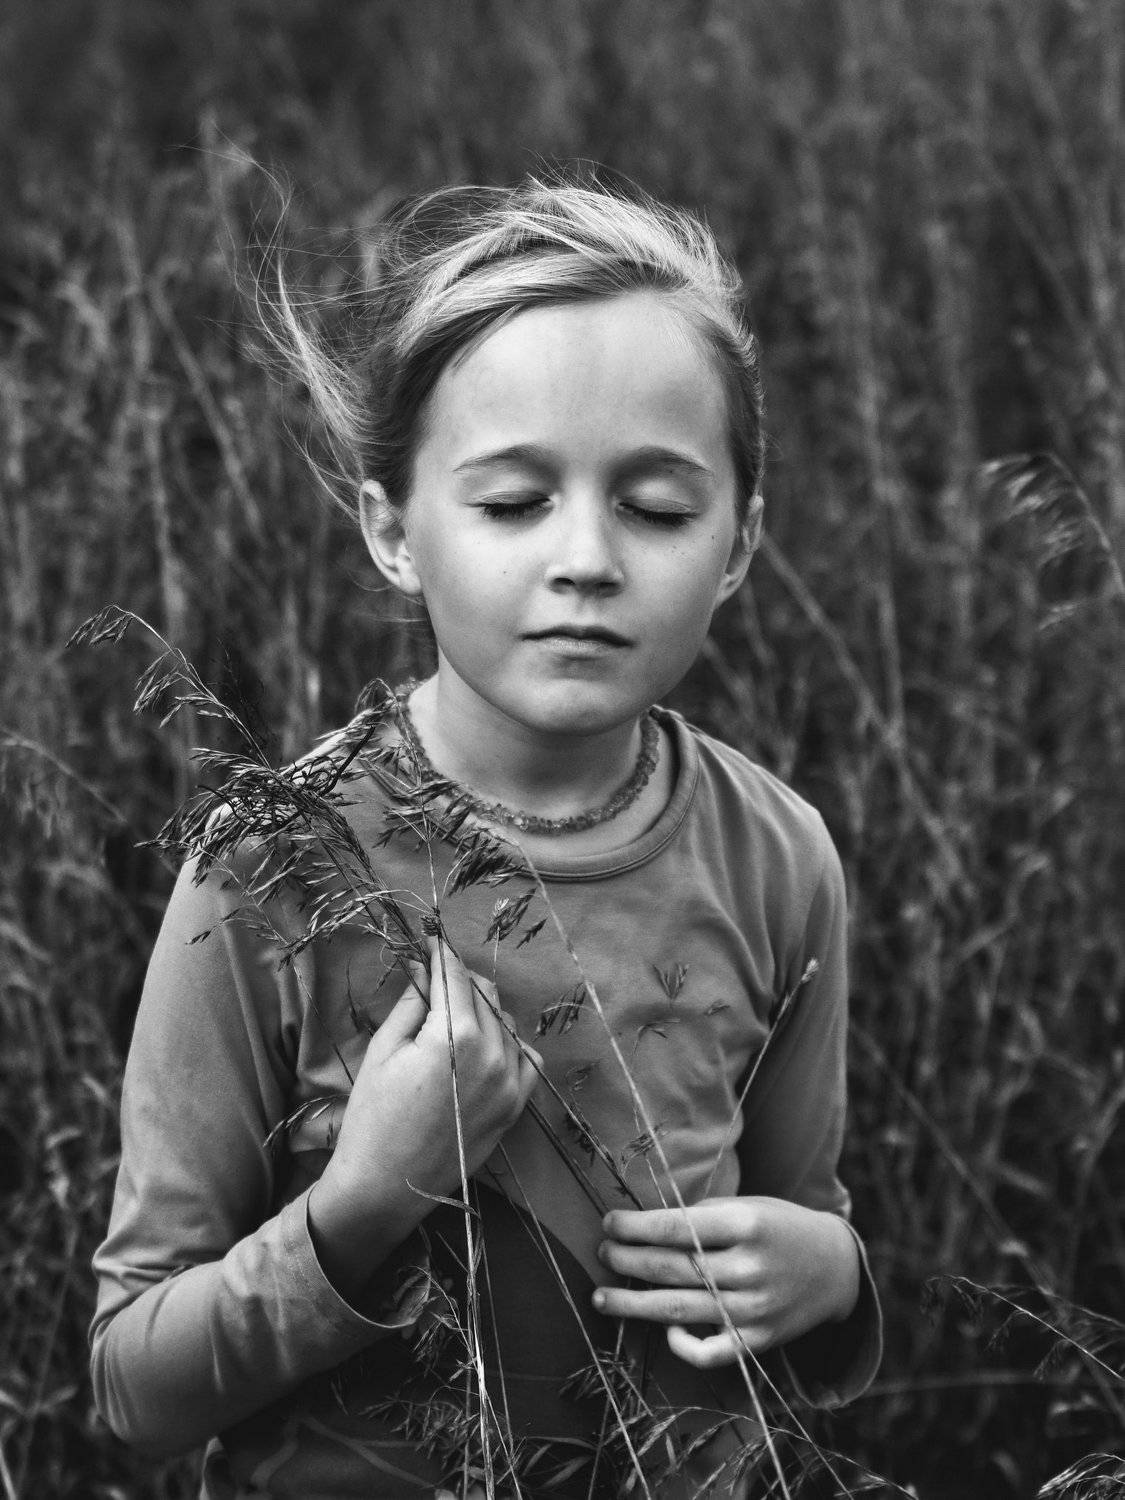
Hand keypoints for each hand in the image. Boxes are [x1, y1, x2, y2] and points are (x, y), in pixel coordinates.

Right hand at [309, 939, 540, 1300]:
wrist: (387, 1185)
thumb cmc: (374, 1117)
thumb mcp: (383, 1051)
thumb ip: (412, 1004)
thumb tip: (425, 969)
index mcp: (454, 1035)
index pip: (454, 975)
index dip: (440, 953)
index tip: (431, 941)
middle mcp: (492, 1053)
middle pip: (483, 993)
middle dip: (460, 979)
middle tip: (437, 977)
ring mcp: (510, 1081)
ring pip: (505, 1021)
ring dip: (483, 1009)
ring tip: (454, 1013)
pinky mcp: (517, 1105)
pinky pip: (525, 1057)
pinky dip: (508, 1043)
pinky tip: (484, 1045)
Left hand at [593, 1196, 859, 1368]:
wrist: (835, 1267)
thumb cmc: (778, 1227)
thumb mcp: (747, 1206)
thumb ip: (702, 1217)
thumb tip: (644, 1227)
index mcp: (746, 1225)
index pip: (676, 1228)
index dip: (635, 1227)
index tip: (608, 1223)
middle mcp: (749, 1268)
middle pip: (671, 1268)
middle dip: (627, 1261)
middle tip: (601, 1253)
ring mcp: (754, 1309)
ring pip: (679, 1310)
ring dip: (633, 1305)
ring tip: (600, 1297)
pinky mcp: (758, 1341)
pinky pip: (711, 1353)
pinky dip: (682, 1345)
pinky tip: (664, 1329)